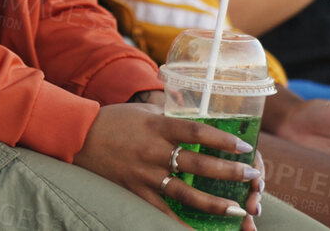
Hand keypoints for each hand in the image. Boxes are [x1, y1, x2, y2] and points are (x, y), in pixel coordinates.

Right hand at [74, 103, 259, 222]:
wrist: (78, 136)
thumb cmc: (113, 120)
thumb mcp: (144, 111)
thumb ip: (170, 114)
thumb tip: (196, 111)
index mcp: (157, 126)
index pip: (196, 132)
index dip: (222, 140)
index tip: (244, 147)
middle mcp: (153, 151)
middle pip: (197, 163)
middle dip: (228, 171)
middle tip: (251, 177)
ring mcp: (144, 173)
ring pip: (185, 192)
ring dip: (214, 202)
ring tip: (238, 210)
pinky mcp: (135, 190)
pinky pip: (162, 211)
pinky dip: (181, 223)